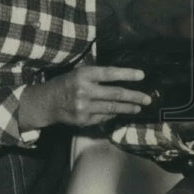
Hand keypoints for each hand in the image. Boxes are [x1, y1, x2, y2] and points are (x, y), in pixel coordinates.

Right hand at [19, 64, 149, 129]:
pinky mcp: (83, 120)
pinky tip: (120, 113)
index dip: (127, 74)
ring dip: (128, 108)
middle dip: (134, 96)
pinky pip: (103, 118)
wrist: (45, 103)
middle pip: (115, 94)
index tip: (142, 75)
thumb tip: (123, 80)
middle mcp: (84, 90)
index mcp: (84, 75)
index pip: (110, 73)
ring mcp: (84, 107)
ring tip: (139, 107)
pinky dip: (113, 115)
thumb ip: (97, 77)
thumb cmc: (66, 85)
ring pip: (112, 108)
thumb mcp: (79, 74)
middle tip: (147, 99)